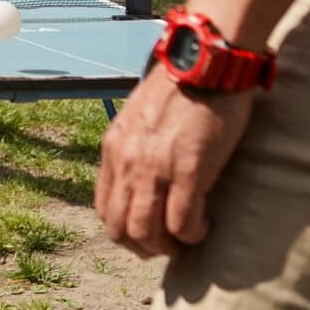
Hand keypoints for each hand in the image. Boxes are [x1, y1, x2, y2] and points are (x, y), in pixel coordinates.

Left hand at [96, 69, 257, 257]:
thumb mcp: (139, 117)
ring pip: (146, 232)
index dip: (123, 230)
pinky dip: (192, 235)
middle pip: (119, 228)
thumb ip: (134, 146)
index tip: (147, 234)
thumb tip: (141, 176)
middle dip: (142, 246)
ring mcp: (156, 166)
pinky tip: (205, 227)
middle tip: (167, 245)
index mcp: (114, 147)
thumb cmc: (180, 87)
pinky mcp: (189, 169)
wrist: (205, 63)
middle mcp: (128, 160)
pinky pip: (182, 223)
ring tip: (186, 239)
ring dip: (167, 246)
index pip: (104, 207)